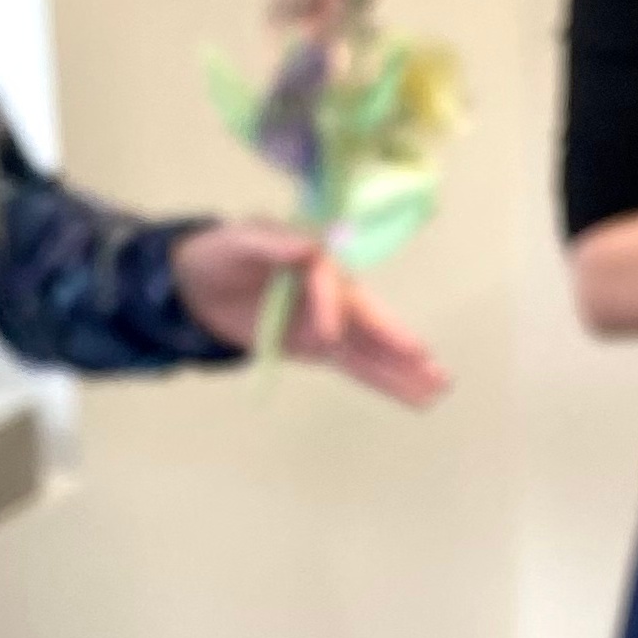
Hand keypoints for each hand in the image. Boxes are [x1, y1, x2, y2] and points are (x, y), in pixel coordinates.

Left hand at [172, 222, 448, 407]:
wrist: (199, 286)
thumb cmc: (220, 254)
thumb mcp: (237, 240)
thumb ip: (269, 241)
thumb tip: (306, 246)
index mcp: (313, 259)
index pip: (330, 284)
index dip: (331, 309)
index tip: (326, 335)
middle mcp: (331, 292)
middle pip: (368, 318)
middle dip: (395, 340)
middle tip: (425, 359)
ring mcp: (329, 324)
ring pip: (370, 349)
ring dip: (402, 369)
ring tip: (438, 387)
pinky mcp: (321, 349)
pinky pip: (357, 368)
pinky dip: (384, 382)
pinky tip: (414, 397)